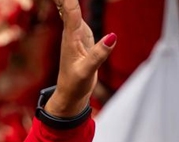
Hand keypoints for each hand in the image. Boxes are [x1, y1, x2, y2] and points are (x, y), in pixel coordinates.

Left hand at [47, 0, 115, 116]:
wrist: (70, 94)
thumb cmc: (75, 84)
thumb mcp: (87, 71)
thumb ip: (98, 55)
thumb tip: (112, 37)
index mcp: (71, 38)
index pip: (70, 12)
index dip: (68, 0)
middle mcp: (72, 33)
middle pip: (67, 8)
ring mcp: (76, 35)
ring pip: (70, 11)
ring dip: (67, 1)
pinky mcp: (81, 38)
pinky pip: (76, 17)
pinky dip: (72, 7)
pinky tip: (69, 2)